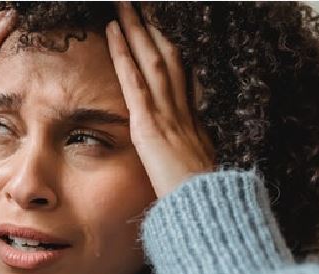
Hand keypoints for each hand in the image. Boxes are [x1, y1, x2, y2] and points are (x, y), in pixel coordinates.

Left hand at [106, 2, 215, 200]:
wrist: (205, 209)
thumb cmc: (201, 196)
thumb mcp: (200, 167)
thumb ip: (191, 150)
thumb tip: (189, 146)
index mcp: (192, 119)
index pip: (181, 74)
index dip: (171, 47)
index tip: (162, 27)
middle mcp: (182, 109)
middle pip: (167, 57)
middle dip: (154, 27)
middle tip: (141, 4)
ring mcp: (167, 114)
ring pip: (152, 60)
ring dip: (138, 29)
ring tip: (125, 6)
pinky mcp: (149, 125)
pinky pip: (134, 82)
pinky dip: (123, 55)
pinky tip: (113, 33)